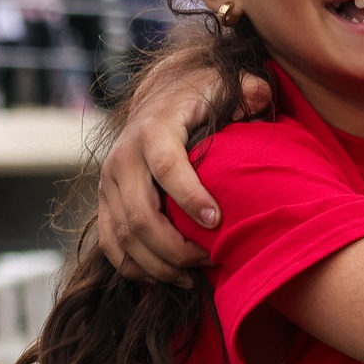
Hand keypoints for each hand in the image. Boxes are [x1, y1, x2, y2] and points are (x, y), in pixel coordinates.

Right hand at [97, 57, 271, 281]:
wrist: (159, 99)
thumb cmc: (199, 98)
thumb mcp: (223, 86)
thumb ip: (249, 90)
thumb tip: (259, 97)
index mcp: (153, 129)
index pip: (167, 167)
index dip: (190, 197)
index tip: (217, 221)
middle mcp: (123, 156)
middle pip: (141, 214)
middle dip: (175, 247)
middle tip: (209, 260)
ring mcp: (108, 182)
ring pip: (124, 236)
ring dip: (158, 264)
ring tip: (193, 278)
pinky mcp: (104, 201)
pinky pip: (110, 244)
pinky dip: (134, 267)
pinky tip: (165, 278)